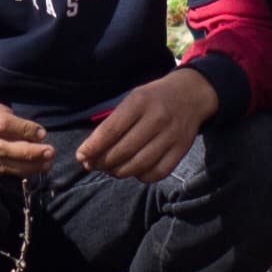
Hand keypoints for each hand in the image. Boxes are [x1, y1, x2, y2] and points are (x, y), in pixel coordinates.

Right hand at [0, 92, 56, 182]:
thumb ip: (8, 119)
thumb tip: (36, 137)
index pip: (1, 124)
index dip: (25, 130)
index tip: (43, 134)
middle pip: (1, 148)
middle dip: (30, 153)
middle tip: (50, 153)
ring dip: (26, 167)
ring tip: (45, 164)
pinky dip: (10, 173)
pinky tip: (25, 169)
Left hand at [77, 70, 216, 182]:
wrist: (191, 94)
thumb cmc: (153, 98)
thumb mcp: (132, 99)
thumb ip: (113, 122)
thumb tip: (90, 152)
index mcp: (140, 102)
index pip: (111, 130)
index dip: (93, 147)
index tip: (81, 156)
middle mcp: (156, 119)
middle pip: (124, 151)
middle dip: (103, 162)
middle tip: (93, 165)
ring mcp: (171, 136)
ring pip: (139, 165)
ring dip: (119, 172)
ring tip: (110, 170)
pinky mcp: (181, 149)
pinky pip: (158, 172)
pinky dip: (141, 177)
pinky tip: (134, 171)